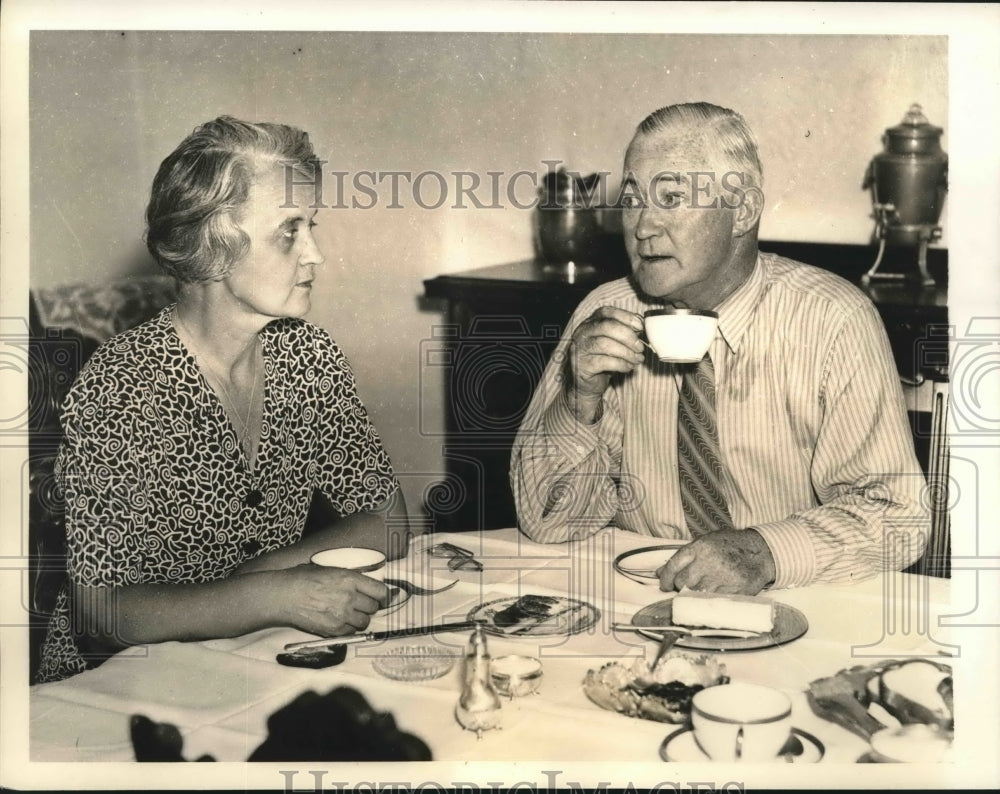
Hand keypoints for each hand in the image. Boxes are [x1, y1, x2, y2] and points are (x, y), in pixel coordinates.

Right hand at [266, 565, 389, 635]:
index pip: (380, 591)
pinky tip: (339, 621)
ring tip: (350, 613)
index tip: (383, 598)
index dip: (384, 596)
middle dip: (370, 606)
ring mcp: (342, 615)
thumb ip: (349, 577)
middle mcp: (349, 597)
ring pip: (364, 622)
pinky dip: (349, 628)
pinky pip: (351, 632)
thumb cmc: (303, 578)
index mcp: (350, 579)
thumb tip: (366, 583)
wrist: (284, 595)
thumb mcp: (330, 569)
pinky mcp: (333, 630)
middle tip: (362, 604)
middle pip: (373, 607)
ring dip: (360, 619)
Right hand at [566, 306, 644, 420]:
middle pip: (607, 326)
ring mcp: (581, 348)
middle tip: (640, 348)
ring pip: (605, 344)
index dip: (626, 317)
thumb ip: (625, 331)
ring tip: (637, 359)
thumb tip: (642, 327)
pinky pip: (604, 362)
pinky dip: (621, 364)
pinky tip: (627, 368)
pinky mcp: (582, 365)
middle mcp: (583, 332)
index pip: (607, 312)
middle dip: (628, 337)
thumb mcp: (614, 342)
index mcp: (591, 322)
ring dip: (626, 352)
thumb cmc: (604, 359)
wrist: (587, 383)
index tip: (640, 327)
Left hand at [657, 530, 775, 594]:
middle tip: (685, 587)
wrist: (760, 551)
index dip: (665, 579)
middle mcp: (709, 562)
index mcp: (700, 547)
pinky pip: (713, 602)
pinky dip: (708, 602)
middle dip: (679, 587)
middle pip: (682, 582)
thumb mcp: (705, 543)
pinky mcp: (734, 591)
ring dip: (693, 595)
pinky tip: (710, 597)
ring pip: (695, 594)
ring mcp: (722, 578)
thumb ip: (682, 557)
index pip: (673, 566)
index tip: (665, 585)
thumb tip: (660, 573)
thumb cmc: (730, 546)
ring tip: (699, 591)